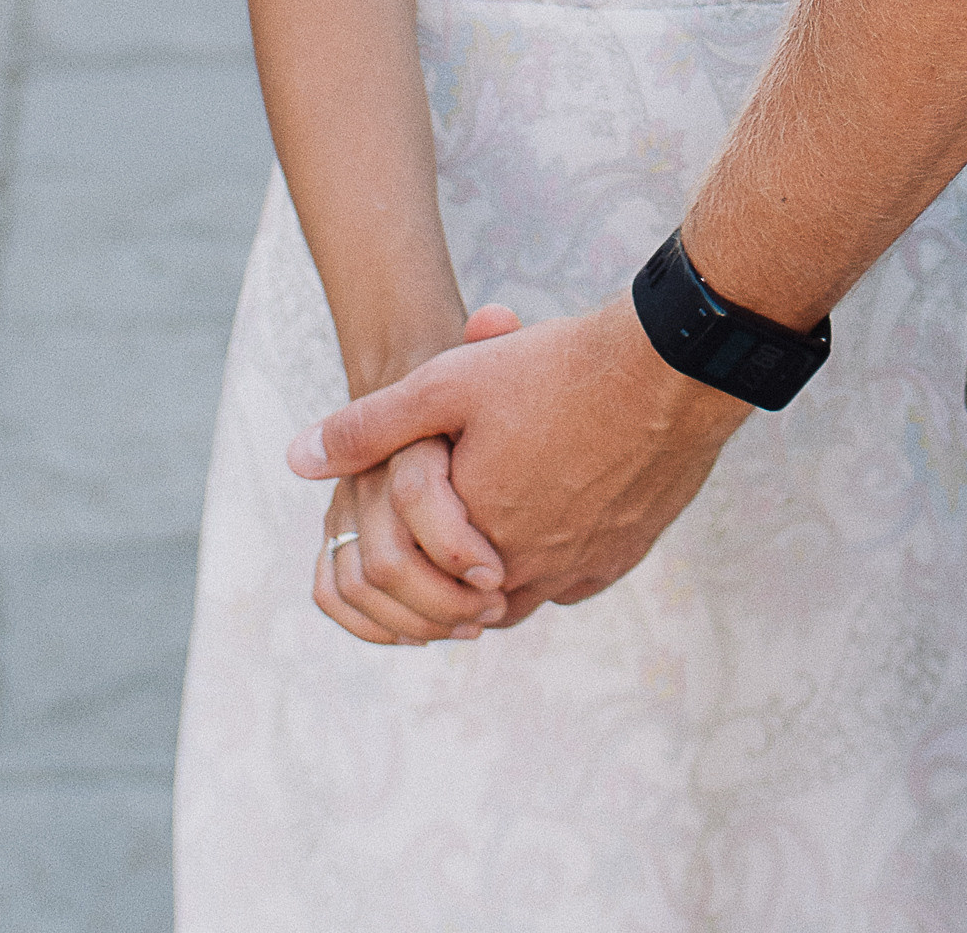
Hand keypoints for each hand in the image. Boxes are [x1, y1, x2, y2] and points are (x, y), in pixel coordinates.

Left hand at [289, 294, 744, 616]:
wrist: (668, 369)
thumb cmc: (557, 369)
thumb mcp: (448, 382)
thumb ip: (370, 426)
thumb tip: (298, 457)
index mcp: (472, 538)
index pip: (417, 577)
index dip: (406, 548)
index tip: (410, 512)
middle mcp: (527, 570)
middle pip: (469, 597)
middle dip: (451, 569)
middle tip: (446, 526)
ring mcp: (582, 567)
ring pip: (523, 594)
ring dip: (499, 572)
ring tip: (489, 526)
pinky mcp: (625, 554)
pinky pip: (575, 580)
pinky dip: (556, 561)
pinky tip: (556, 520)